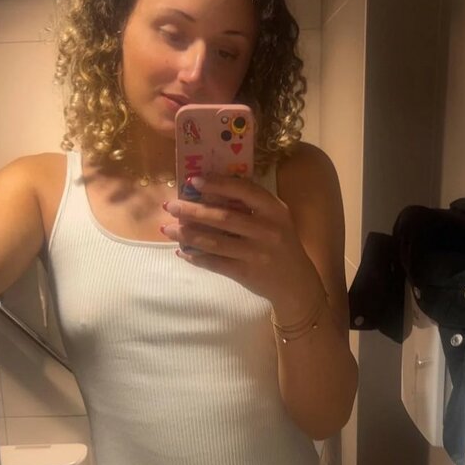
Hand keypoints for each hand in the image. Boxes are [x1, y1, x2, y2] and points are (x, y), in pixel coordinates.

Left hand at [160, 174, 315, 307]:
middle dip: (192, 211)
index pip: (244, 190)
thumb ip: (252, 205)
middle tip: (170, 205)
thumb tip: (208, 194)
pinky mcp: (246, 274)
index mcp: (275, 210)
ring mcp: (256, 254)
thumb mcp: (276, 219)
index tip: (194, 181)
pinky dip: (196, 257)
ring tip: (167, 228)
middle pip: (223, 217)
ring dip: (187, 234)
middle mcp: (267, 230)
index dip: (218, 184)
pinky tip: (182, 251)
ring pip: (214, 242)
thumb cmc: (281, 244)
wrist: (296, 284)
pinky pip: (215, 263)